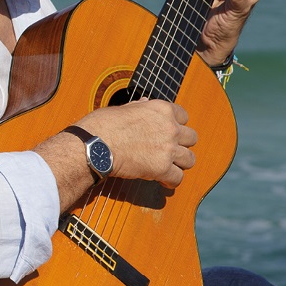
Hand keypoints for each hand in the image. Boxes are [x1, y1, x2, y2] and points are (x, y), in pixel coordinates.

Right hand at [76, 100, 196, 186]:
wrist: (94, 146)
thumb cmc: (102, 126)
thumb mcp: (121, 108)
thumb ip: (138, 107)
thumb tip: (144, 103)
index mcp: (161, 109)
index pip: (184, 116)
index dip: (177, 125)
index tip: (170, 132)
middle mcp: (169, 127)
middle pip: (191, 138)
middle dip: (182, 144)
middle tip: (170, 150)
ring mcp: (167, 148)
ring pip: (190, 159)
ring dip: (180, 164)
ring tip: (169, 167)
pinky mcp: (162, 168)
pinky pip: (178, 178)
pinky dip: (171, 181)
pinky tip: (163, 181)